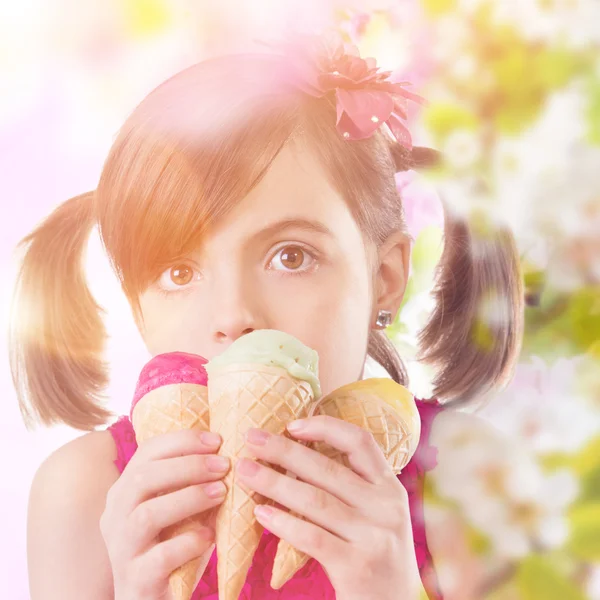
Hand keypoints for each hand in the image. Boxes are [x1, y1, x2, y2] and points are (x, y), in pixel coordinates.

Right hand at [100, 429, 229, 599]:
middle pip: (143, 478)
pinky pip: (159, 557)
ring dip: (190, 498)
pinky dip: (188, 542)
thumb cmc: (172, 545)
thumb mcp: (180, 508)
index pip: (147, 452)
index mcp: (125, 490)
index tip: (217, 440)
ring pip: (147, 514)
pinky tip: (210, 536)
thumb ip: (192, 481)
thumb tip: (230, 451)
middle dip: (189, 465)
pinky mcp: (135, 579)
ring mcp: (122, 548)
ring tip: (221, 493)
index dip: (182, 441)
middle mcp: (115, 515)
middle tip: (224, 465)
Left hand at [238, 416, 421, 599]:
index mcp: (390, 488)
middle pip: (328, 468)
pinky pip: (311, 537)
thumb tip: (295, 458)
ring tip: (245, 472)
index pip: (360, 442)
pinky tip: (260, 514)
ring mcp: (374, 537)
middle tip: (251, 439)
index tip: (291, 425)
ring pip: (314, 500)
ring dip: (274, 482)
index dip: (325, 427)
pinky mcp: (357, 566)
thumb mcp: (377, 516)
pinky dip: (282, 523)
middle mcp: (386, 507)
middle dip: (284, 451)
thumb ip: (351, 490)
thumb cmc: (377, 557)